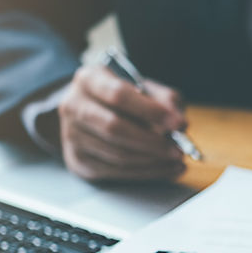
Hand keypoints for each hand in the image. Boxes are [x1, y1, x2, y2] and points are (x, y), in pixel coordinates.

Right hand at [58, 63, 188, 181]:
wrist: (94, 112)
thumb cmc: (126, 99)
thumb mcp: (147, 88)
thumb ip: (166, 100)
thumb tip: (179, 124)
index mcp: (89, 79)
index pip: (119, 95)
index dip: (151, 111)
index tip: (178, 123)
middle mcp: (74, 106)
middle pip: (114, 128)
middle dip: (152, 142)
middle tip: (179, 150)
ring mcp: (72, 135)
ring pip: (117, 154)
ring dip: (153, 161)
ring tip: (178, 160)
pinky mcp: (78, 160)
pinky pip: (116, 171)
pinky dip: (146, 173)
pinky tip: (166, 169)